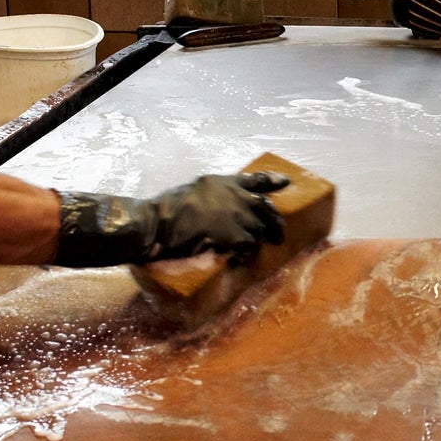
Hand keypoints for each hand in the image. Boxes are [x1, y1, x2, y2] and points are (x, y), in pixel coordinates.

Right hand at [55, 171, 289, 266]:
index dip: (271, 181)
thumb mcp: (189, 193)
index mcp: (220, 182)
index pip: (254, 179)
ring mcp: (235, 214)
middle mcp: (233, 194)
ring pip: (258, 230)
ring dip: (257, 242)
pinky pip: (249, 246)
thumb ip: (207, 198)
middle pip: (265, 208)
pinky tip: (238, 261)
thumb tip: (215, 211)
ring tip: (250, 253)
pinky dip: (245, 255)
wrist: (154, 224)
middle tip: (279, 236)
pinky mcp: (233, 234)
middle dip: (274, 222)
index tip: (286, 182)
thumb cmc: (162, 211)